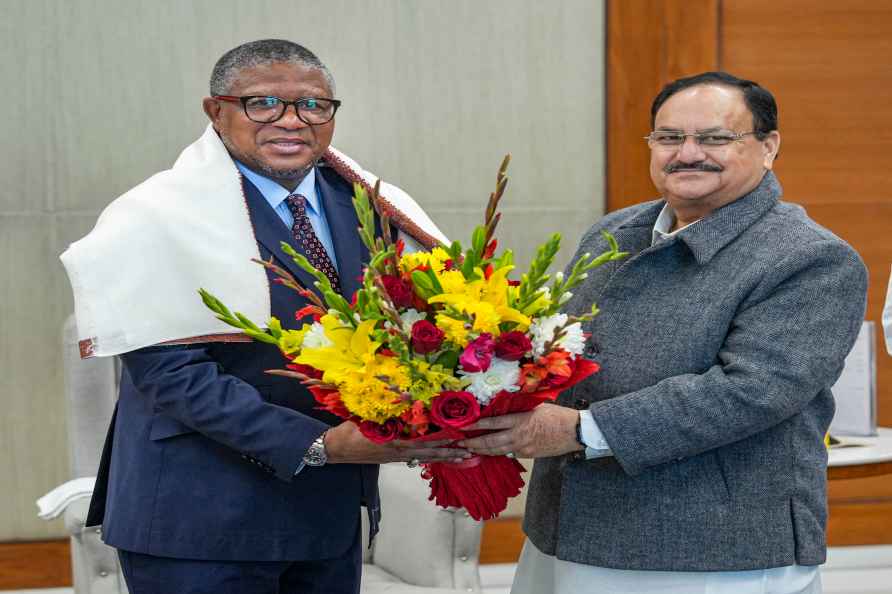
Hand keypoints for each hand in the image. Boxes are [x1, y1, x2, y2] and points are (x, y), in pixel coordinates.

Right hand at [323, 421, 470, 464]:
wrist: (336, 448)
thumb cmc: (351, 431)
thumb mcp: (368, 419)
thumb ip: (387, 413)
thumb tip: (405, 398)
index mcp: (395, 440)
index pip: (424, 440)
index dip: (441, 438)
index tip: (458, 435)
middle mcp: (399, 450)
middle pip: (430, 452)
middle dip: (449, 451)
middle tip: (469, 451)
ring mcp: (397, 456)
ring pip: (425, 457)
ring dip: (444, 457)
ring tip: (462, 458)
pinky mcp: (394, 458)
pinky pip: (416, 459)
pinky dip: (430, 458)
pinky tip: (440, 459)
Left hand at [457, 403, 583, 458]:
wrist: (574, 432)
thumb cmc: (557, 415)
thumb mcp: (536, 406)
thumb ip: (519, 407)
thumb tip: (503, 405)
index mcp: (519, 420)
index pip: (492, 423)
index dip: (476, 425)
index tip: (463, 426)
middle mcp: (518, 435)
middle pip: (490, 442)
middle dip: (473, 443)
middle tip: (459, 443)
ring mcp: (523, 448)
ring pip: (497, 451)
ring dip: (481, 451)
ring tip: (469, 449)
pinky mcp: (527, 455)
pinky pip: (508, 454)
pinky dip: (496, 453)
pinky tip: (488, 453)